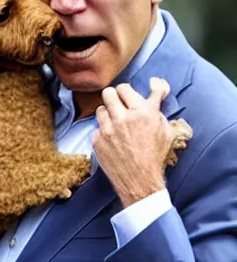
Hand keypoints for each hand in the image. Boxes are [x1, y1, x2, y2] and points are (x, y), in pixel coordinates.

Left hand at [94, 78, 177, 207]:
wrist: (140, 178)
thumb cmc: (155, 154)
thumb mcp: (164, 127)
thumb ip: (157, 104)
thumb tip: (155, 83)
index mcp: (143, 111)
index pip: (126, 88)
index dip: (126, 90)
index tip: (127, 94)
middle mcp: (124, 117)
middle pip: (108, 93)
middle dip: (113, 96)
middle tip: (117, 102)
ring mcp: (108, 129)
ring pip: (100, 109)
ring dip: (107, 113)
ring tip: (115, 122)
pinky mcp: (98, 140)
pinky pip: (96, 128)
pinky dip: (103, 131)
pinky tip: (112, 139)